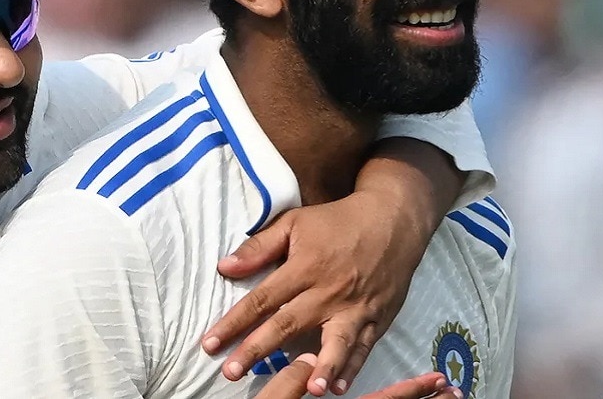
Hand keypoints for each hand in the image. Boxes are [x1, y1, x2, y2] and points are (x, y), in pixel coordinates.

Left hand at [204, 139, 462, 395]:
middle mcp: (328, 292)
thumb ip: (259, 247)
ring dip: (320, 367)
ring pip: (333, 342)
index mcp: (304, 267)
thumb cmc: (338, 221)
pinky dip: (351, 368)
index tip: (210, 343)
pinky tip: (338, 388)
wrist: (393, 221)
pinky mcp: (376, 319)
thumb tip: (224, 267)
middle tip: (232, 372)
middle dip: (258, 350)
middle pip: (288, 325)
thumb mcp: (294, 223)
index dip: (234, 323)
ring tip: (306, 389)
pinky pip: (362, 348)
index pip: (262, 300)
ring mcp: (355, 308)